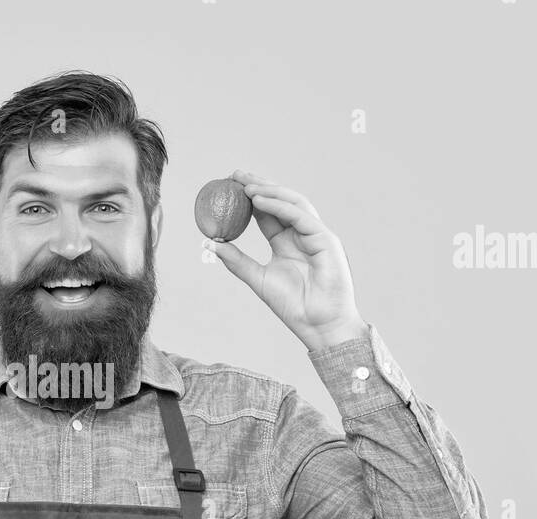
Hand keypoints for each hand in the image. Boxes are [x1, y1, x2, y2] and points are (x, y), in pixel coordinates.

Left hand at [210, 170, 366, 350]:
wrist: (318, 324)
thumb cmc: (293, 306)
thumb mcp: (258, 279)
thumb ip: (237, 261)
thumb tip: (211, 243)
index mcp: (287, 242)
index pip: (268, 213)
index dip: (249, 198)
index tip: (228, 187)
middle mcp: (302, 234)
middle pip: (280, 201)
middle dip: (258, 185)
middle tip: (234, 175)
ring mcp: (316, 235)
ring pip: (292, 203)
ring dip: (268, 190)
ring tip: (244, 184)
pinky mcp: (326, 239)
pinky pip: (300, 216)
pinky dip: (279, 206)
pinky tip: (259, 200)